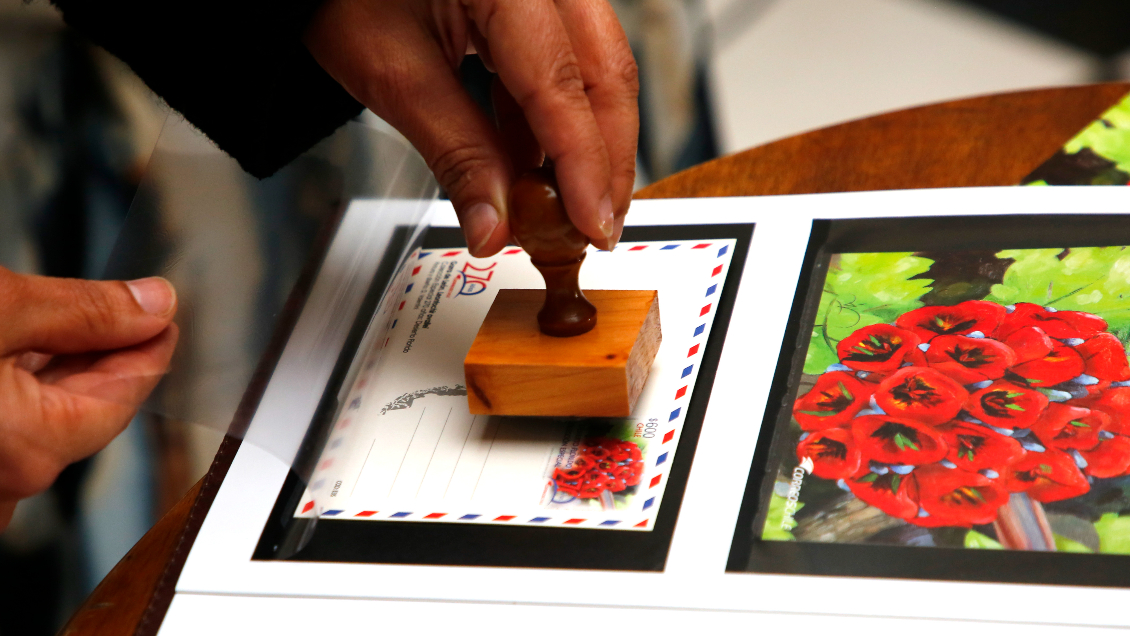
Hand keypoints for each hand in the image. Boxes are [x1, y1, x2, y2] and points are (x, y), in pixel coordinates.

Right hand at [0, 268, 177, 530]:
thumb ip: (82, 311)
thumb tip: (152, 305)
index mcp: (30, 447)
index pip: (124, 396)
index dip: (150, 347)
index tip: (164, 317)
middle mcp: (1, 484)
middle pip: (83, 413)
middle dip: (106, 360)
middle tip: (132, 314)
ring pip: (38, 425)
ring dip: (57, 377)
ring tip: (71, 328)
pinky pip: (3, 434)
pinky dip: (16, 394)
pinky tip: (17, 360)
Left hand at [304, 0, 638, 254]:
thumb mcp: (393, 74)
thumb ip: (455, 152)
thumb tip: (495, 226)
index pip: (561, 81)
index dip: (583, 163)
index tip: (590, 224)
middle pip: (605, 72)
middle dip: (605, 160)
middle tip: (595, 229)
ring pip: (598, 71)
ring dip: (587, 147)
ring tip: (570, 211)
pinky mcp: (540, 6)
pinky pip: (568, 66)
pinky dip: (557, 124)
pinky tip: (541, 171)